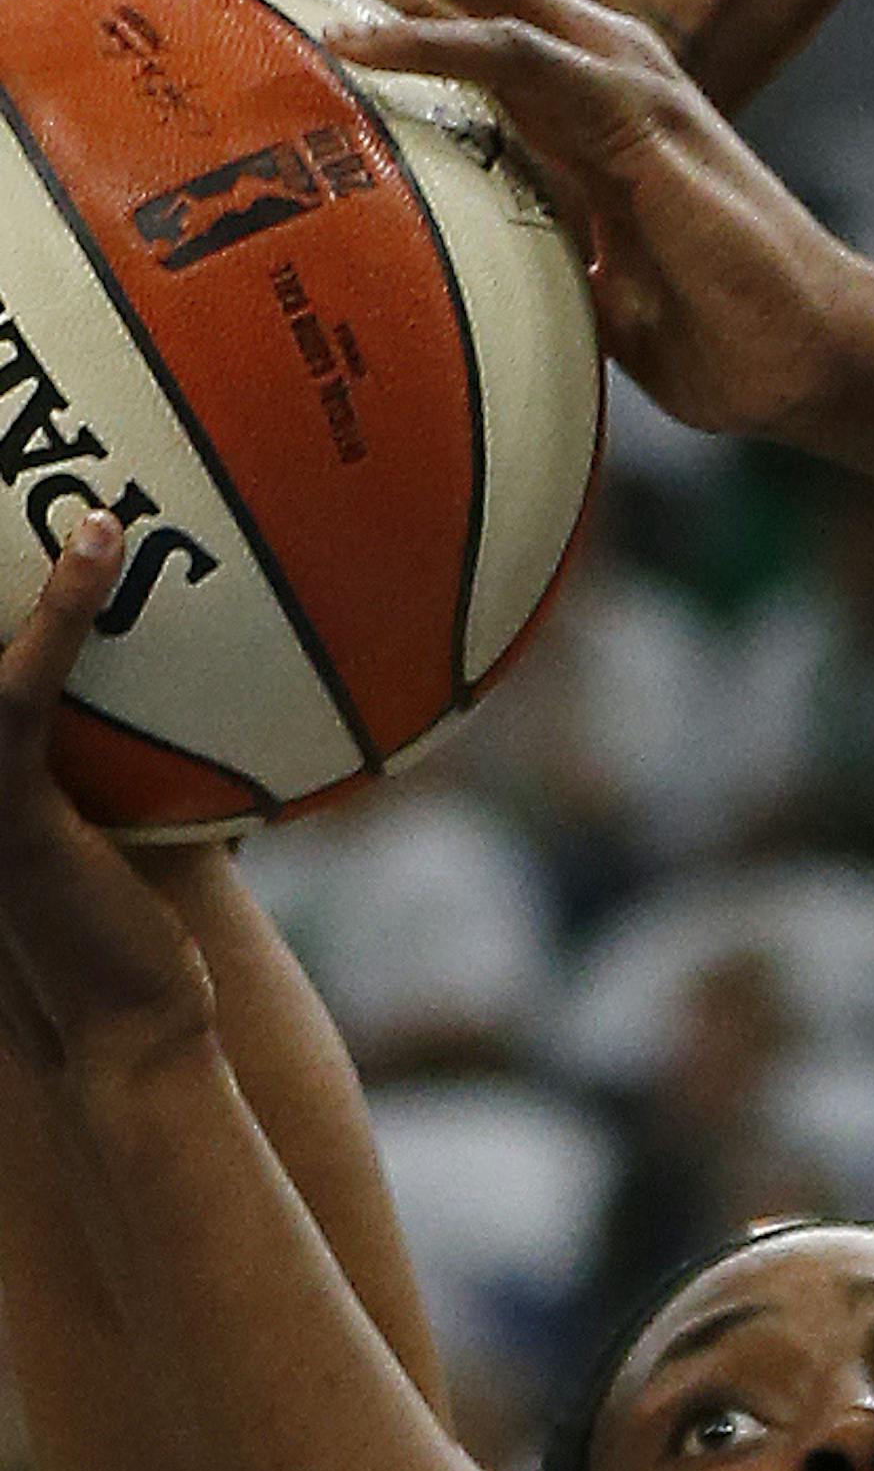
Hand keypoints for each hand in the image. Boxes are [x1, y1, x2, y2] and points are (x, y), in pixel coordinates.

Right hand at [0, 523, 216, 1083]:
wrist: (133, 1030)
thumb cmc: (144, 933)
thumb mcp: (148, 822)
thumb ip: (164, 740)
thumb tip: (251, 668)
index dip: (0, 597)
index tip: (18, 499)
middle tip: (7, 440)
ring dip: (5, 561)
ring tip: (73, 487)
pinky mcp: (5, 807)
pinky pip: (19, 689)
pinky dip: (62, 613)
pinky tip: (104, 546)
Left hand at [192, 0, 869, 433]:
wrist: (816, 361)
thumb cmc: (712, 339)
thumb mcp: (575, 285)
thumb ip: (510, 245)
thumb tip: (417, 273)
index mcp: (572, 75)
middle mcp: (591, 46)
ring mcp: (616, 68)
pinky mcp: (634, 112)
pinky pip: (511, 56)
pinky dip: (425, 41)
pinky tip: (350, 43)